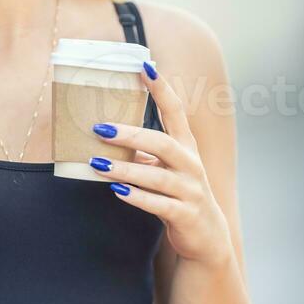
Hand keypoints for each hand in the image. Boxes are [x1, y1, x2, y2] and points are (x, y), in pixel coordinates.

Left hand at [89, 62, 232, 267]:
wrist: (206, 237)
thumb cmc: (178, 194)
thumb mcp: (164, 168)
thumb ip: (143, 152)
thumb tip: (104, 132)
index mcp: (185, 146)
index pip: (175, 111)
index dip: (161, 89)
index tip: (144, 66)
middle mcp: (190, 164)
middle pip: (162, 143)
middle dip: (130, 134)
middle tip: (99, 128)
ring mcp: (190, 190)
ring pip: (157, 176)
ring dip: (125, 170)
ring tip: (96, 163)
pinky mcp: (185, 215)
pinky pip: (159, 205)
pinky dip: (137, 197)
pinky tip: (116, 191)